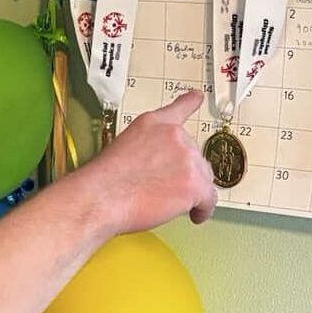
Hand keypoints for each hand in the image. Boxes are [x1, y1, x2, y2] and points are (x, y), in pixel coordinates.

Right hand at [82, 90, 217, 231]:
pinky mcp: (195, 184)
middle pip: (195, 156)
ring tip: (169, 203)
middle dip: (184, 173)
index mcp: (154, 124)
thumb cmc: (104, 180)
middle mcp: (175, 136)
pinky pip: (209, 199)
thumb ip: (148, 147)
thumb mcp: (122, 147)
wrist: (102, 196)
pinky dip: (202, 210)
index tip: (197, 96)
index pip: (179, 108)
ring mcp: (187, 159)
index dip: (190, 102)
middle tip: (164, 188)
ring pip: (204, 178)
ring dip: (191, 191)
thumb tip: (158, 166)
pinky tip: (194, 215)